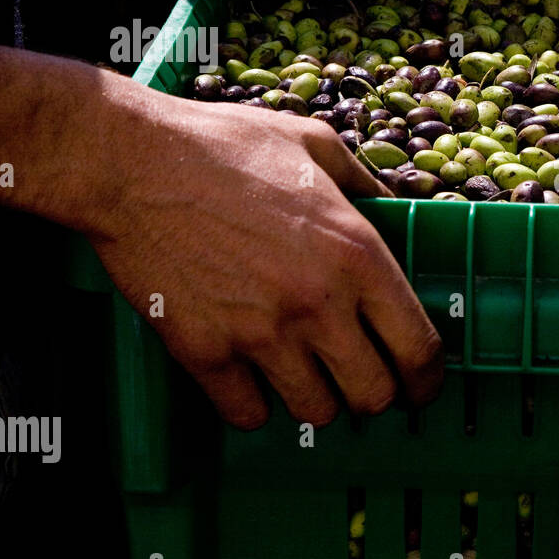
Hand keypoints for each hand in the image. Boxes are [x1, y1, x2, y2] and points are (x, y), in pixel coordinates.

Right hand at [0, 48, 442, 428]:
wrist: (131, 162)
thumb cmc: (224, 146)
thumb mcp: (315, 144)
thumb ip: (365, 183)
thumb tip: (394, 206)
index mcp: (357, 255)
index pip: (418, 348)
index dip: (427, 379)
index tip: (422, 387)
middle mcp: (318, 303)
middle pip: (373, 395)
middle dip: (374, 395)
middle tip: (360, 381)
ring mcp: (260, 333)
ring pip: (315, 413)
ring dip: (316, 401)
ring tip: (306, 378)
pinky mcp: (204, 352)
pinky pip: (248, 414)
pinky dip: (254, 406)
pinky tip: (251, 381)